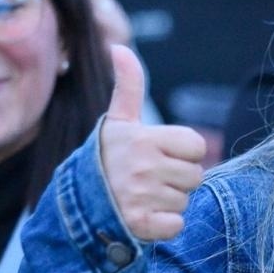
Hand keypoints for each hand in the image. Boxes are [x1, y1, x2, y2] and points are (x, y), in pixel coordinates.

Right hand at [99, 45, 204, 240]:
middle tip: (150, 179)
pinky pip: (176, 225)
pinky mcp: (140, 224)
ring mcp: (141, 196)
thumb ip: (128, 86)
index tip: (159, 155)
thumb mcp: (118, 121)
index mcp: (143, 138)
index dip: (183, 152)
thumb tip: (119, 47)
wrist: (77, 204)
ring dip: (169, 202)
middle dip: (177, 179)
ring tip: (143, 197)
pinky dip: (164, 225)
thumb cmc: (106, 158)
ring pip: (185, 201)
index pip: (196, 145)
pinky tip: (144, 216)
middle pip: (195, 176)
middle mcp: (143, 166)